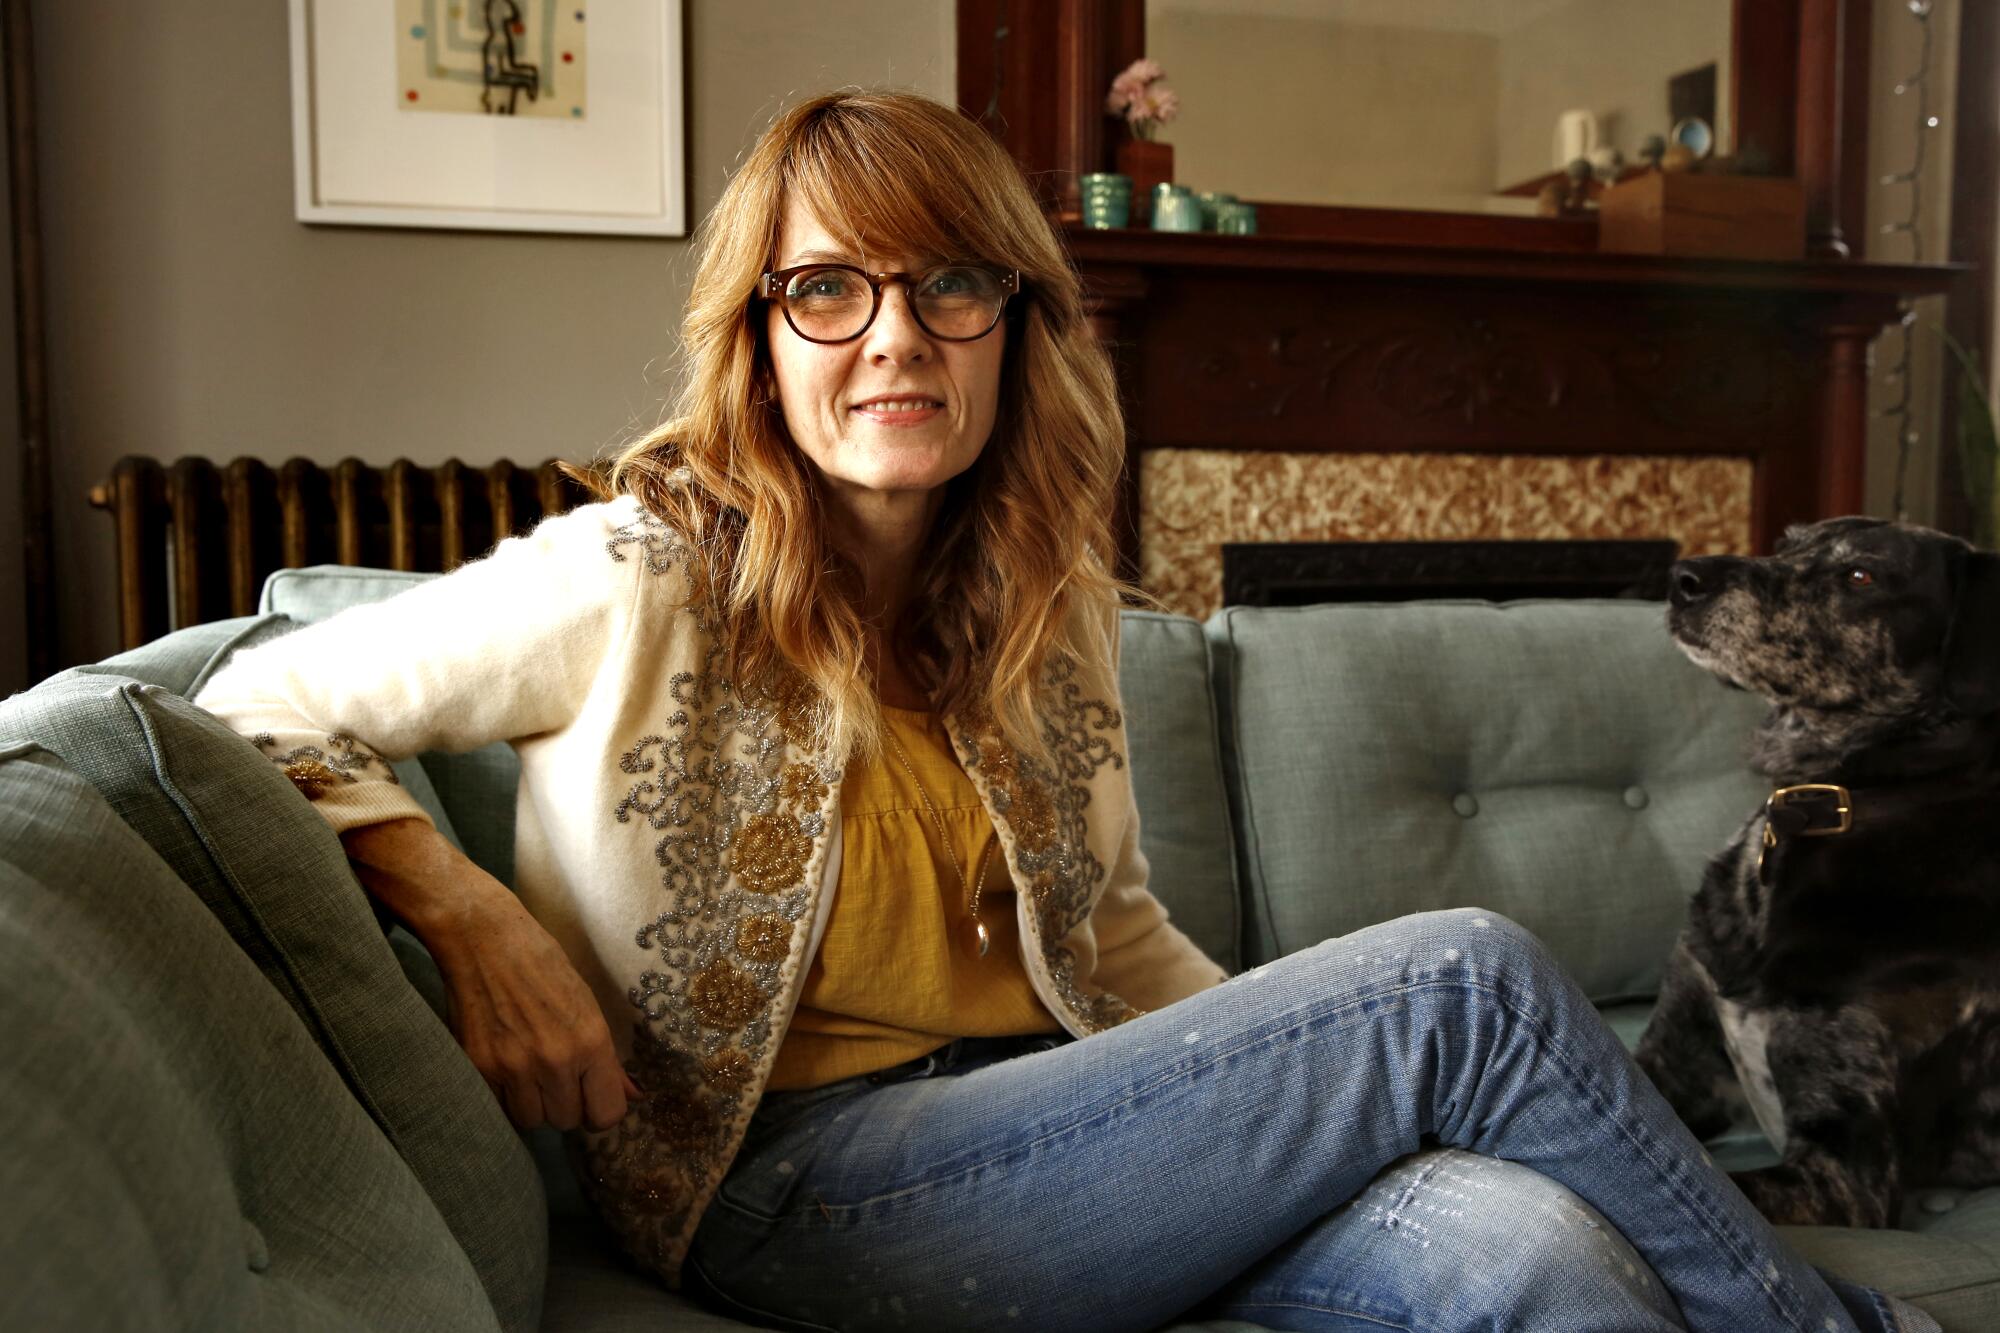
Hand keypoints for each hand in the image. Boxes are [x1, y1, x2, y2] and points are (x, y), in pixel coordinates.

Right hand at [428, 891, 645, 1131]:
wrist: (485, 940)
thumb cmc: (544, 964)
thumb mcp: (588, 1004)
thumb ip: (609, 1058)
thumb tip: (633, 1096)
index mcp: (590, 1041)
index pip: (606, 1115)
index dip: (601, 1111)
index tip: (592, 1098)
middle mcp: (554, 1061)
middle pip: (567, 1121)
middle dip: (566, 1104)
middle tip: (558, 1076)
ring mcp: (513, 1067)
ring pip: (531, 1121)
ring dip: (534, 1104)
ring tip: (530, 1072)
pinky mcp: (479, 1067)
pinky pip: (498, 1107)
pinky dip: (505, 1096)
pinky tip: (507, 1067)